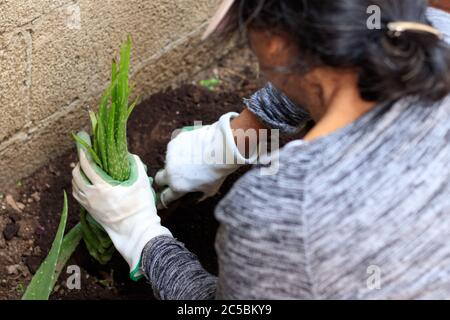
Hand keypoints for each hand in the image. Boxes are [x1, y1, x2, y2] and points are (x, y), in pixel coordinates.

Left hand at [72, 144, 171, 279]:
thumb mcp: (142, 182)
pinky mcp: (90, 213)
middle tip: (87, 156)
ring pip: (75, 186)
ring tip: (85, 169)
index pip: (86, 164)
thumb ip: (135, 165)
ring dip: (77, 175)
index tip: (84, 141)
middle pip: (76, 174)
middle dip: (79, 162)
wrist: (137, 231)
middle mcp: (91, 196)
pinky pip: (78, 196)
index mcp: (102, 187)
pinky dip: (79, 187)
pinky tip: (86, 184)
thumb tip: (129, 155)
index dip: (84, 151)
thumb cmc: (140, 207)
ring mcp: (89, 205)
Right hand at [155, 112, 257, 207]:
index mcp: (178, 187)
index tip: (161, 202)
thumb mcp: (210, 190)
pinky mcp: (174, 143)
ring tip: (192, 159)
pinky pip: (174, 149)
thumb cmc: (218, 171)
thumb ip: (199, 196)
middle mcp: (170, 172)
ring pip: (168, 162)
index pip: (165, 197)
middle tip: (173, 178)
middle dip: (163, 180)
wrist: (222, 149)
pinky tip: (193, 149)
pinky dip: (180, 150)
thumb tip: (194, 198)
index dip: (163, 201)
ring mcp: (170, 157)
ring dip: (175, 163)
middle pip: (158, 179)